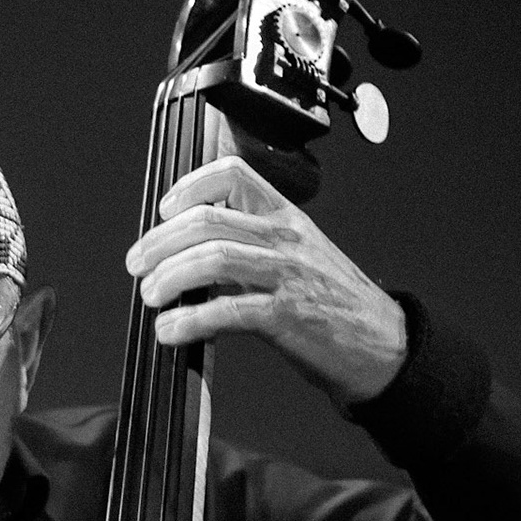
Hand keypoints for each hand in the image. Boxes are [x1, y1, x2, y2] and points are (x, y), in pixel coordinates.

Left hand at [124, 155, 406, 406]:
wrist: (383, 345)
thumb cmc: (334, 303)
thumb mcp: (297, 257)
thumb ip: (250, 246)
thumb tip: (188, 253)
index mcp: (286, 217)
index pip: (233, 175)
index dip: (189, 186)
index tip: (164, 211)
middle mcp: (285, 239)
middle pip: (207, 221)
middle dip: (159, 243)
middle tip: (137, 264)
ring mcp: (287, 276)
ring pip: (212, 260)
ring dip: (168, 278)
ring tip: (151, 295)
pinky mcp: (287, 316)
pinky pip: (225, 311)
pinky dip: (188, 321)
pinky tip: (169, 331)